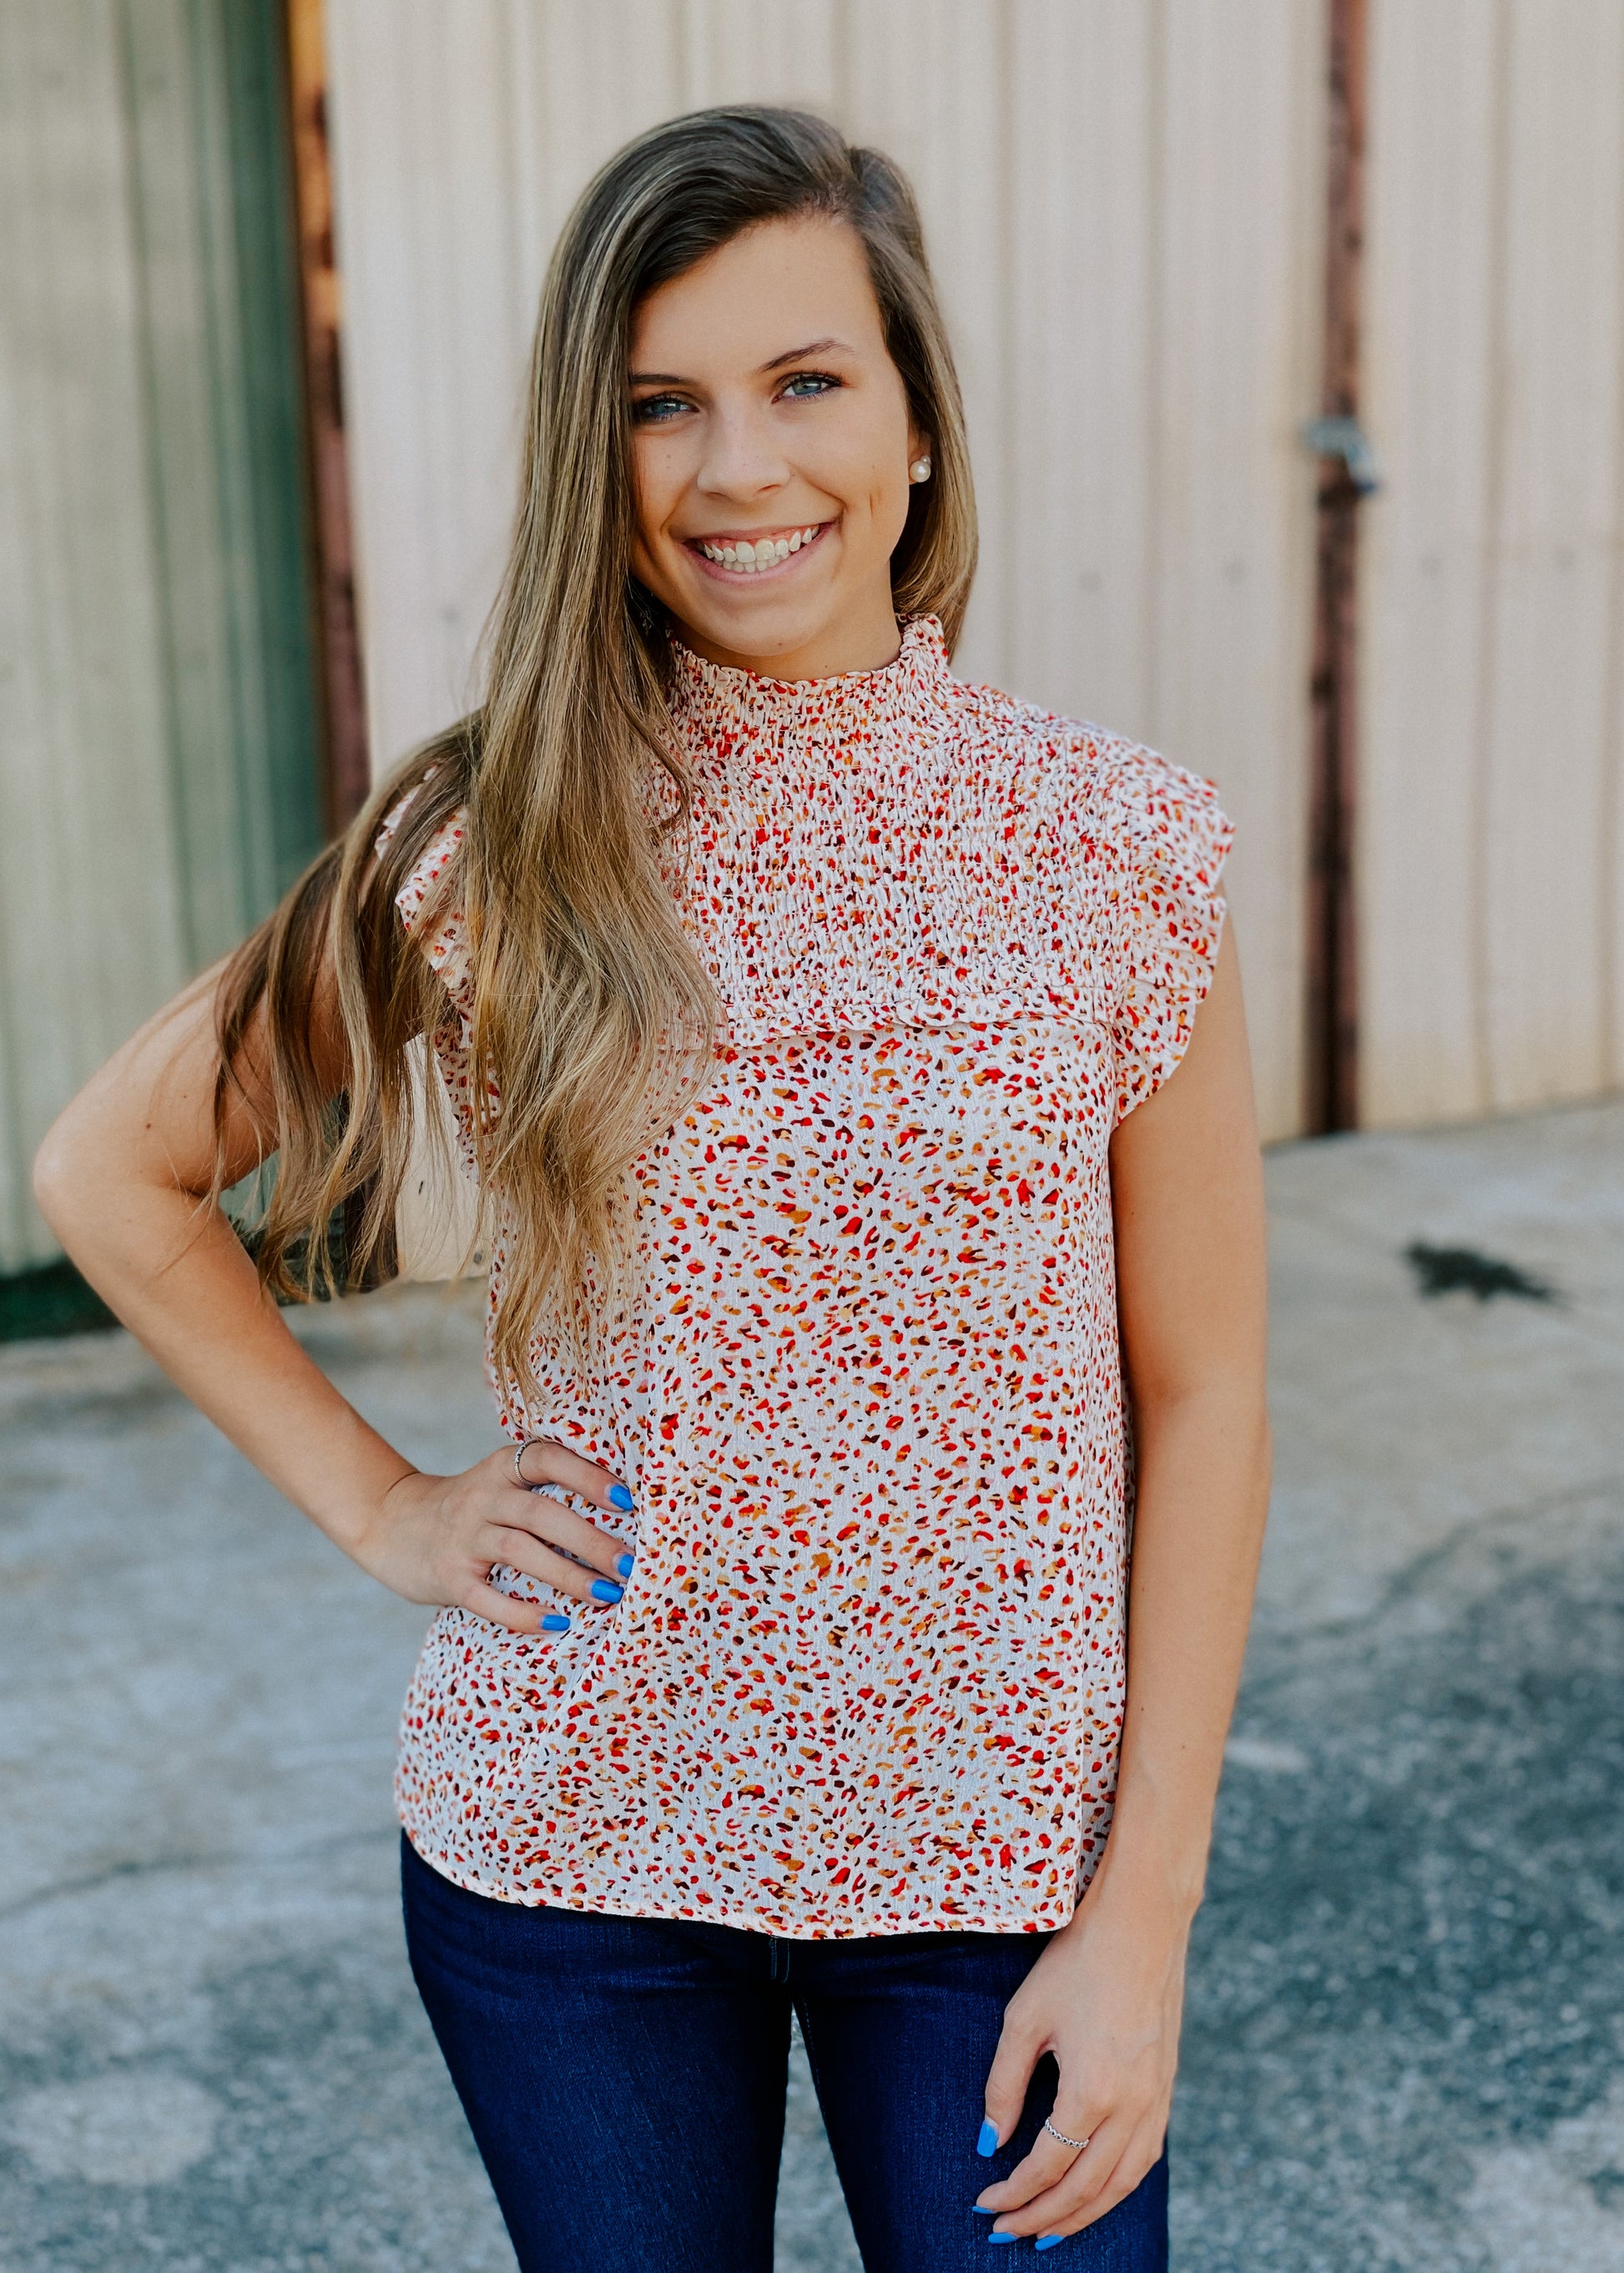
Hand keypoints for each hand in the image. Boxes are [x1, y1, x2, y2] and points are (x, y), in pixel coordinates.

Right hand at [354, 1440, 634, 1635]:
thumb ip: (545, 1491)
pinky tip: (557, 1623)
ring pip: (519, 1551)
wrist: (391, 1524)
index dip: (586, 1476)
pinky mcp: (448, 1577)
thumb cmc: (471, 1509)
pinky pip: (487, 1598)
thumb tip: (625, 1516)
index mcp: (502, 1468)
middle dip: (590, 1540)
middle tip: (630, 1564)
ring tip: (608, 1594)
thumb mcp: (500, 1484)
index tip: (626, 1499)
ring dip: (567, 1575)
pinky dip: (523, 1612)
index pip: (546, 1459)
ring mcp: (462, 1537)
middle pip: (541, 1514)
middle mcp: (482, 1497)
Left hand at [974, 1869, 1188, 2240]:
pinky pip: (1144, 2158)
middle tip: (1007, 2234)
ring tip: (1049, 2231)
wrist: (1141, 1924)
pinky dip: (1116, 2187)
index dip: (1014, 2193)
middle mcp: (1132, 2107)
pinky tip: (1095, 2192)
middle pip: (1086, 2189)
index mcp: (1092, 2092)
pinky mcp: (1167, 2089)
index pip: (1048, 2167)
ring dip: (1084, 2214)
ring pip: (1122, 2184)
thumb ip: (1003, 2085)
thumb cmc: (1077, 1962)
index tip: (984, 2205)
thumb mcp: (1024, 2018)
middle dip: (1044, 2217)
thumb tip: (989, 2143)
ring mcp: (1157, 2100)